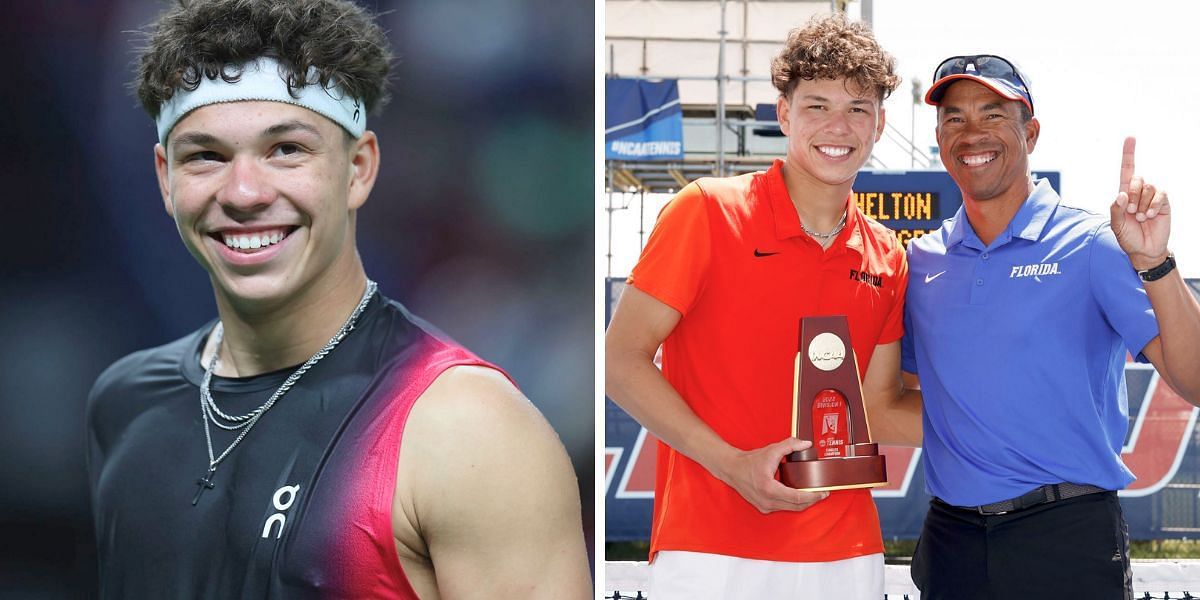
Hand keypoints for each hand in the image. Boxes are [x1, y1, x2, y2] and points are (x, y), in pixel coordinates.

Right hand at [713, 437, 828, 513]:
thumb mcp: (771, 450)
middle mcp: (767, 501)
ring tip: (813, 494)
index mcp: (769, 489)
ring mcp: (765, 507)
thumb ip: (790, 445)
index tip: (823, 492)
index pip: (797, 498)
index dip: (812, 496)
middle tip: (823, 493)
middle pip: (797, 506)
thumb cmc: (749, 461)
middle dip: (812, 500)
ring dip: (803, 503)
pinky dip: (793, 503)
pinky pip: (783, 508)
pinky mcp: (764, 508)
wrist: (732, 469)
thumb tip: (806, 444)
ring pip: (791, 509)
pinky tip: (799, 496)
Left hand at [1111, 136, 1170, 268]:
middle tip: (1132, 212)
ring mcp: (1152, 197)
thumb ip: (1116, 209)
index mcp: (1124, 194)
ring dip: (1142, 204)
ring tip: (1141, 217)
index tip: (1131, 138)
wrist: (1144, 249)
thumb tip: (1122, 194)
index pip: (1127, 170)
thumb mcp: (1116, 225)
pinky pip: (1160, 195)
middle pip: (1136, 179)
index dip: (1129, 154)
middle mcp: (1138, 192)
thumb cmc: (1127, 237)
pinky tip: (1150, 215)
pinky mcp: (1163, 203)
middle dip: (1132, 195)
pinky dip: (1153, 205)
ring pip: (1148, 187)